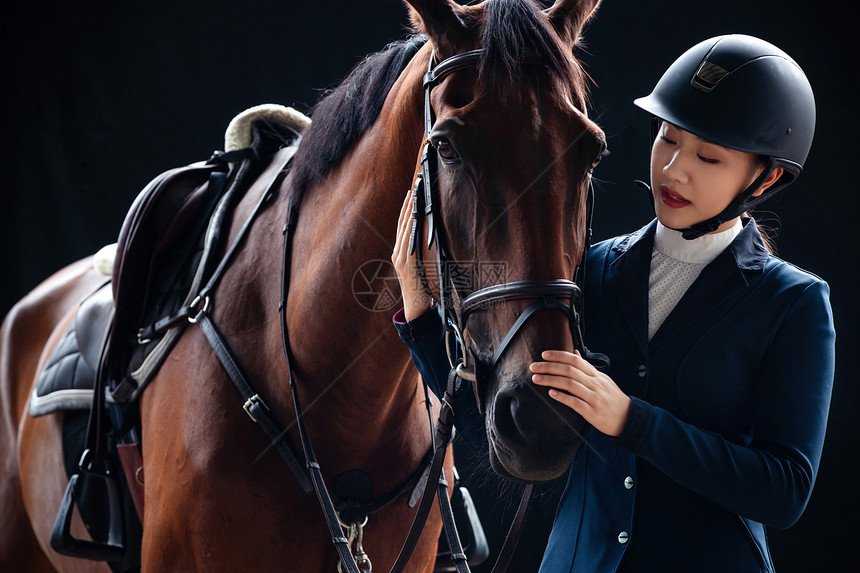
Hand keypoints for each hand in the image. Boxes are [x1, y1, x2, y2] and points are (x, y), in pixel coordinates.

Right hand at [392, 187, 432, 319]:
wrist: (416, 308)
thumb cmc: (423, 290)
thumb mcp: (421, 269)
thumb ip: (422, 256)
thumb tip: (431, 240)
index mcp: (401, 255)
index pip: (402, 229)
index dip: (405, 211)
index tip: (410, 197)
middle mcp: (397, 255)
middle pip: (401, 225)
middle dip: (406, 206)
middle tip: (412, 190)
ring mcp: (399, 259)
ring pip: (403, 230)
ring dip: (408, 212)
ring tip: (412, 198)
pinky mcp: (404, 263)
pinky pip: (407, 241)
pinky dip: (409, 228)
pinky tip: (413, 217)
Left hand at [530, 350, 630, 436]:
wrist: (628, 418)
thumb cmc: (612, 398)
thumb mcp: (602, 379)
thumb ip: (587, 367)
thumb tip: (574, 353)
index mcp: (596, 375)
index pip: (575, 360)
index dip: (559, 356)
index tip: (544, 355)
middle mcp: (595, 384)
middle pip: (569, 370)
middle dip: (549, 367)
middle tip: (534, 366)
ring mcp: (594, 397)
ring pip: (570, 384)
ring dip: (551, 380)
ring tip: (536, 378)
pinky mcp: (592, 412)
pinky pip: (575, 402)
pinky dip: (563, 397)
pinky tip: (551, 393)